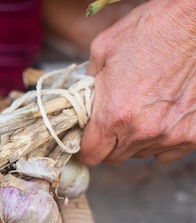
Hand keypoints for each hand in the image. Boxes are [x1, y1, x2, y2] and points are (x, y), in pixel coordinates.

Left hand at [78, 0, 195, 165]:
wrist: (194, 22)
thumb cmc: (151, 30)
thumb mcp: (102, 51)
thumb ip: (87, 86)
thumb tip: (81, 102)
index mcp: (114, 114)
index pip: (90, 154)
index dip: (84, 147)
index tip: (86, 139)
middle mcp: (142, 130)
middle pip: (114, 157)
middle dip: (108, 141)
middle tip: (114, 118)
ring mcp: (170, 134)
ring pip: (140, 153)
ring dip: (135, 138)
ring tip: (141, 109)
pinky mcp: (193, 134)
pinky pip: (167, 150)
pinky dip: (161, 138)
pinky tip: (161, 114)